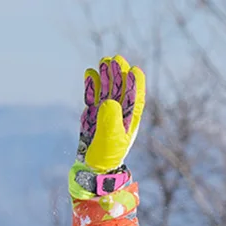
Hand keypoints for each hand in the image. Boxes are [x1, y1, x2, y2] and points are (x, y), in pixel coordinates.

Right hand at [78, 54, 145, 172]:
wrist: (91, 166)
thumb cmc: (106, 156)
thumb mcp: (111, 140)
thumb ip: (111, 121)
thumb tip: (109, 102)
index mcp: (130, 118)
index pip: (135, 97)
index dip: (135, 84)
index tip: (133, 71)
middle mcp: (120, 112)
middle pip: (121, 88)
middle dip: (119, 74)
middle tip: (116, 60)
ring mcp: (106, 111)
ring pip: (108, 88)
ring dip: (106, 75)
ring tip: (104, 62)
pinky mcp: (93, 112)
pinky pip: (93, 95)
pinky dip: (92, 84)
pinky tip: (90, 73)